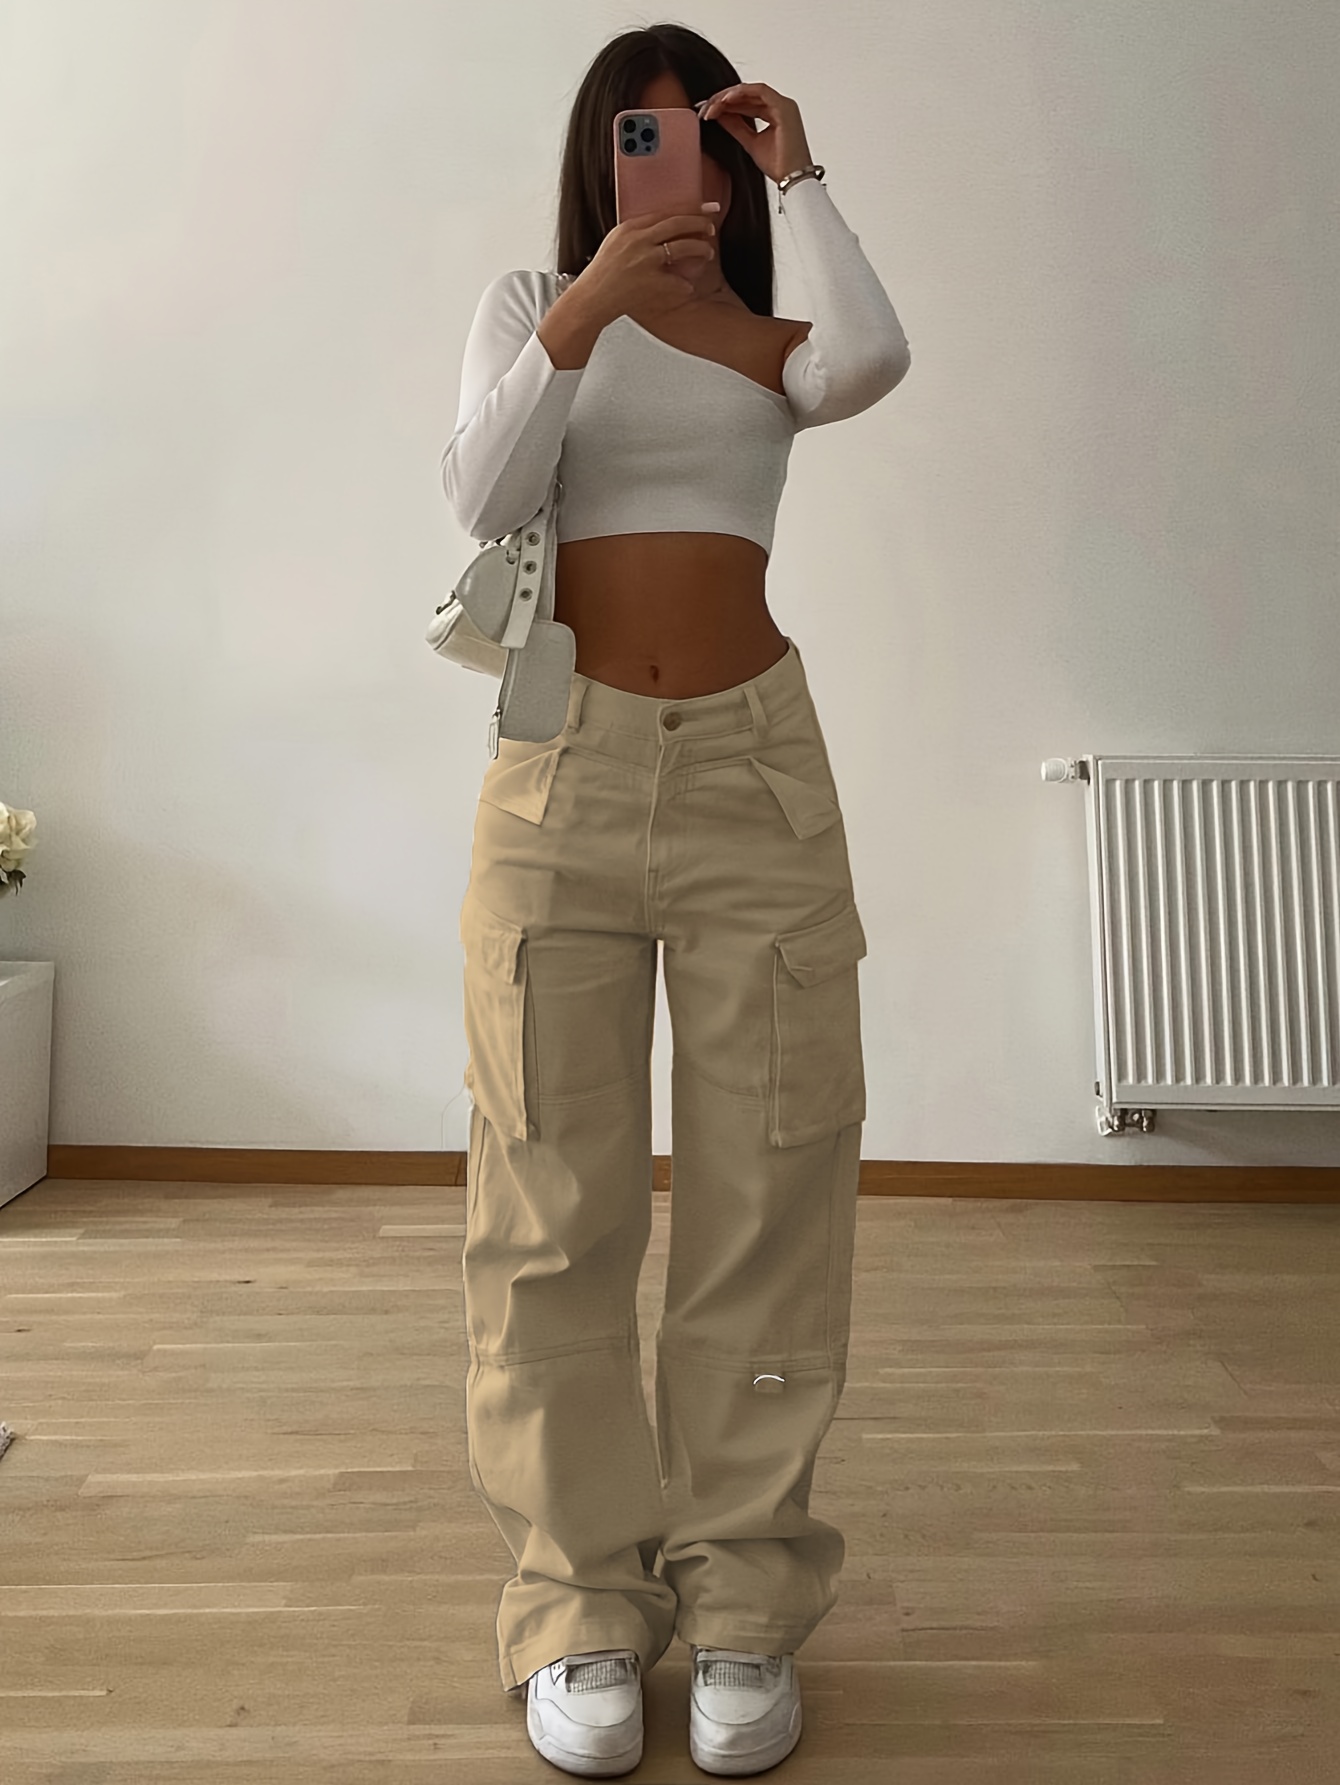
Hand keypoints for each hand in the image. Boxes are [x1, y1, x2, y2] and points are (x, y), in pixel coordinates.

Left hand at [696, 82, 813, 184]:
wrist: (792, 179)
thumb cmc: (779, 166)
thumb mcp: (749, 143)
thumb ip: (736, 127)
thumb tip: (719, 115)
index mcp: (774, 113)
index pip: (746, 102)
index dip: (725, 105)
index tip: (707, 112)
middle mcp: (780, 106)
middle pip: (747, 95)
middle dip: (723, 100)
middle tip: (705, 109)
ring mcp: (783, 104)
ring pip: (750, 91)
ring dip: (729, 96)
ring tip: (712, 106)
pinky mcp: (784, 107)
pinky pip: (759, 92)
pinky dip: (741, 93)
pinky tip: (725, 100)